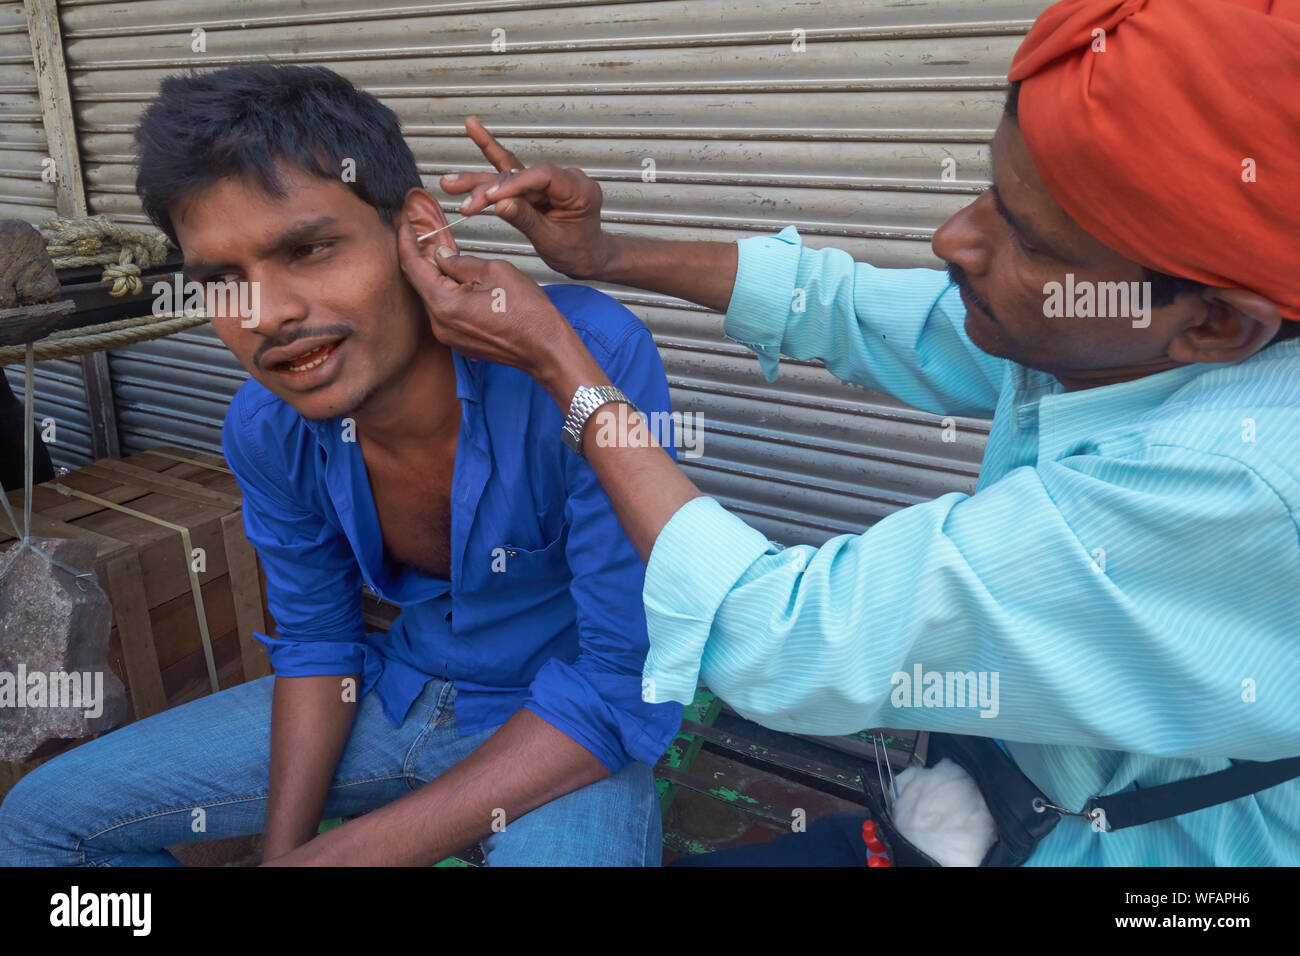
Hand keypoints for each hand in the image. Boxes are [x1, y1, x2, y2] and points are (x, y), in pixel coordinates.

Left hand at [397, 220, 579, 383]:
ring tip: (446, 253)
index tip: (404, 225)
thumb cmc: (529, 315)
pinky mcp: (460, 341)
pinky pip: (446, 311)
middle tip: (423, 233)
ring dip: (437, 274)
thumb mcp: (495, 271)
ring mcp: (449, 336)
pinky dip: (448, 292)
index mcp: (445, 304)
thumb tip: (443, 255)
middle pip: (420, 282)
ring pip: (434, 296)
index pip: (412, 266)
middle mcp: (440, 324)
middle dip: (422, 255)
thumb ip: (460, 261)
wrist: (545, 349)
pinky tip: (461, 279)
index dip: (406, 241)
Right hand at [439, 117, 612, 279]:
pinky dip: (490, 155)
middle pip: (520, 174)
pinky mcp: (535, 186)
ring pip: (509, 174)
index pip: (541, 176)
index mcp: (578, 189)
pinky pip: (511, 172)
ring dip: (478, 181)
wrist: (588, 257)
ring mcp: (548, 181)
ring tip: (449, 182)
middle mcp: (564, 179)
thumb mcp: (552, 240)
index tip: (489, 198)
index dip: (513, 184)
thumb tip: (499, 204)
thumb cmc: (578, 251)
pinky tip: (473, 129)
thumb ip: (526, 219)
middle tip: (463, 200)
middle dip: (489, 189)